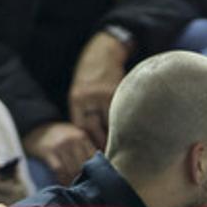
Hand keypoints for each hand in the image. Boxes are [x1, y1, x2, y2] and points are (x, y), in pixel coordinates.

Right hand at [23, 122, 95, 185]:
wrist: (36, 128)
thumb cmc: (59, 135)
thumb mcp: (74, 134)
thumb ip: (86, 146)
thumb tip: (102, 163)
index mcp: (81, 136)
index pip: (92, 157)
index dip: (94, 170)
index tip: (93, 180)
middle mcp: (71, 139)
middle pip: (83, 165)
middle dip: (83, 178)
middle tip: (83, 187)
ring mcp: (59, 145)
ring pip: (72, 168)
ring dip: (73, 180)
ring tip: (74, 187)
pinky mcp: (47, 151)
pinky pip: (59, 169)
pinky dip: (62, 178)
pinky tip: (64, 183)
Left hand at [68, 31, 129, 148]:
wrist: (104, 51)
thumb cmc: (91, 74)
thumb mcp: (80, 93)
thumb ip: (84, 114)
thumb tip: (92, 142)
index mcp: (77, 98)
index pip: (83, 128)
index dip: (90, 142)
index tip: (96, 154)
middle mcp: (90, 97)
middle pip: (96, 129)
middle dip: (102, 142)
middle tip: (109, 155)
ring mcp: (106, 94)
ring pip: (111, 123)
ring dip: (115, 135)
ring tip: (121, 147)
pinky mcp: (121, 92)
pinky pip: (121, 114)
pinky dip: (124, 123)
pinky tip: (129, 130)